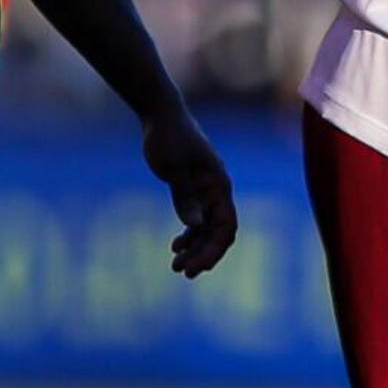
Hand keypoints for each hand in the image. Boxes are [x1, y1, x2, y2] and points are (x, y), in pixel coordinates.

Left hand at [140, 103, 237, 277]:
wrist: (161, 115)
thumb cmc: (168, 137)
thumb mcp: (174, 167)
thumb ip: (185, 196)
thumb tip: (195, 224)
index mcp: (218, 186)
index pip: (226, 226)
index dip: (214, 250)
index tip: (195, 268)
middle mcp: (217, 191)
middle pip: (218, 232)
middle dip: (203, 254)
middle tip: (181, 272)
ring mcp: (206, 191)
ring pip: (208, 228)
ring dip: (196, 248)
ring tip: (176, 265)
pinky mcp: (193, 189)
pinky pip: (198, 219)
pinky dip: (190, 234)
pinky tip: (176, 245)